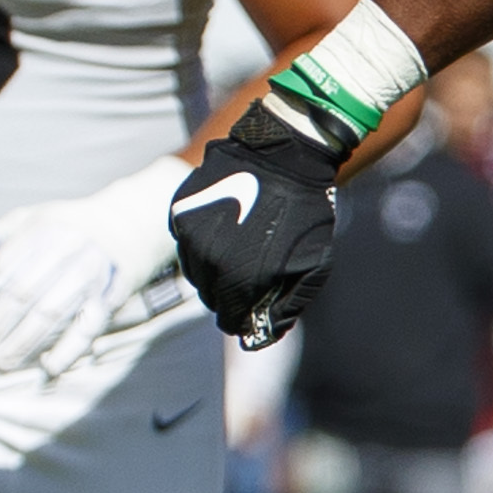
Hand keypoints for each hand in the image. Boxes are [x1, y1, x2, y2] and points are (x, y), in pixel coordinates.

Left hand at [0, 155, 186, 374]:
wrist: (131, 224)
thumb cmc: (67, 226)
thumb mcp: (26, 222)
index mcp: (36, 230)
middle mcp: (63, 250)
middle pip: (20, 296)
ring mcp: (89, 273)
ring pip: (49, 314)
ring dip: (21, 343)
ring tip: (0, 364)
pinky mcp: (112, 295)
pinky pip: (88, 327)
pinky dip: (69, 349)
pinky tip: (49, 366)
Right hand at [171, 90, 346, 348]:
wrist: (284, 156)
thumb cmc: (305, 214)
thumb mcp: (312, 267)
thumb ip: (286, 305)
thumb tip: (260, 336)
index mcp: (240, 279)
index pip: (228, 319)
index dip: (242, 320)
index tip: (252, 312)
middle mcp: (208, 260)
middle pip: (209, 298)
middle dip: (229, 296)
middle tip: (250, 279)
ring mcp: (190, 235)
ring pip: (194, 272)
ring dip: (214, 271)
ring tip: (240, 252)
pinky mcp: (179, 212)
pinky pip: (186, 244)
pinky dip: (202, 244)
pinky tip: (226, 229)